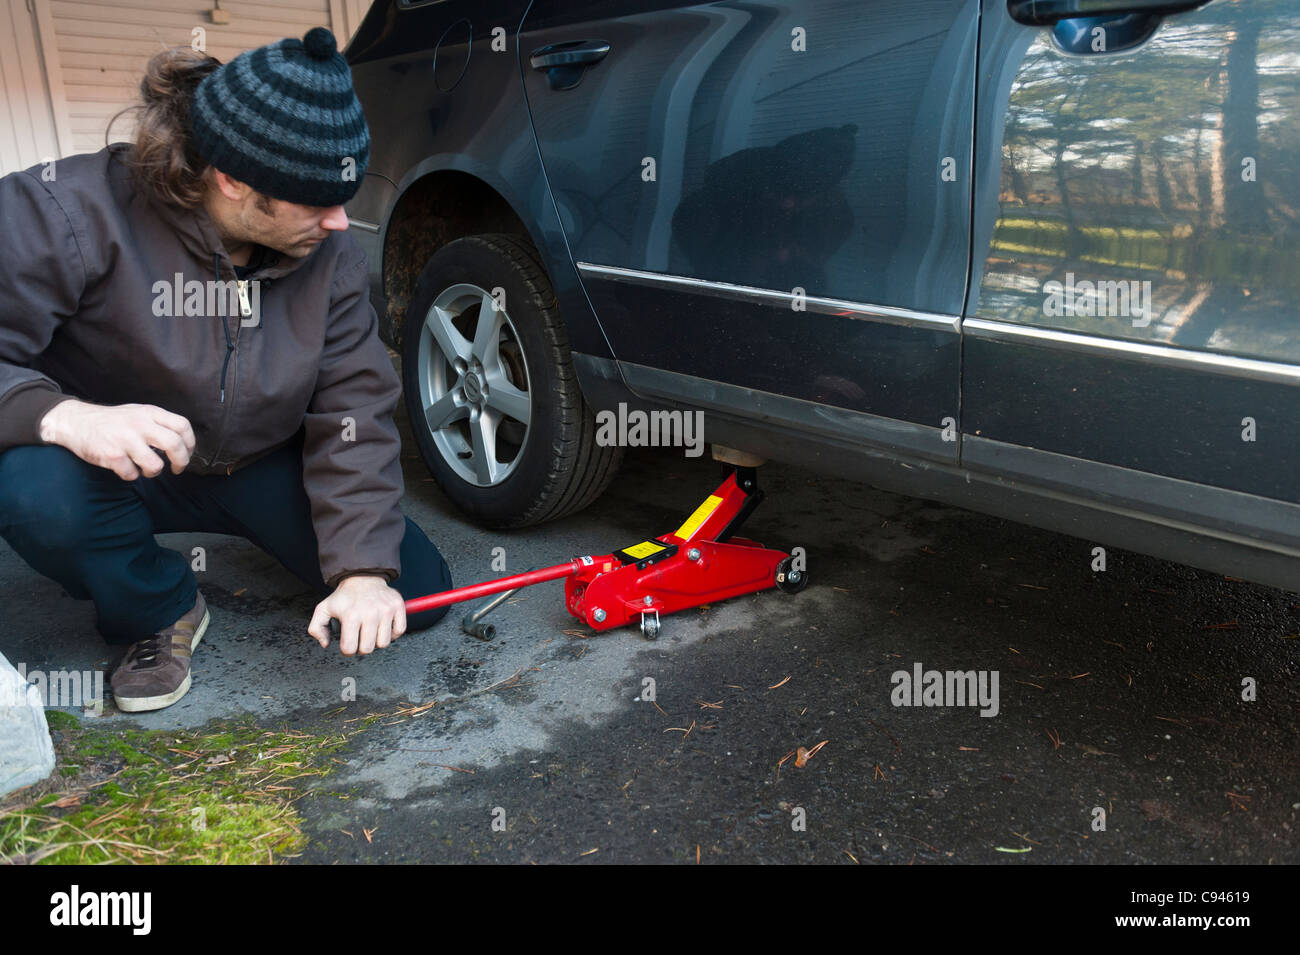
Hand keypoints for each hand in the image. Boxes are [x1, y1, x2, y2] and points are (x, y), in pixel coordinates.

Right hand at [40, 399, 194, 479]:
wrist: (75, 422)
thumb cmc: (112, 421)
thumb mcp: (137, 413)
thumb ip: (158, 423)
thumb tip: (183, 443)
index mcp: (149, 412)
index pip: (182, 425)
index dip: (190, 443)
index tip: (187, 453)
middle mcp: (139, 424)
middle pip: (174, 445)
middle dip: (181, 461)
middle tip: (177, 469)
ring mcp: (125, 439)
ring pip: (155, 464)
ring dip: (153, 472)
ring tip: (145, 468)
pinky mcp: (111, 454)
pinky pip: (132, 474)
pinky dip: (131, 475)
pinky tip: (126, 468)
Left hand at [307, 574, 406, 655]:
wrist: (363, 577)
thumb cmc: (344, 596)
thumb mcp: (323, 609)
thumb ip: (316, 629)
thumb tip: (326, 643)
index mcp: (350, 616)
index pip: (349, 649)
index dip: (347, 650)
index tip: (348, 644)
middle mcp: (369, 613)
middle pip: (368, 649)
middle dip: (362, 647)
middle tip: (360, 638)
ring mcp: (385, 610)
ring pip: (384, 643)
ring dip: (377, 641)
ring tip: (371, 631)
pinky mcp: (397, 607)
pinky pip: (399, 631)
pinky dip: (392, 633)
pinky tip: (383, 627)